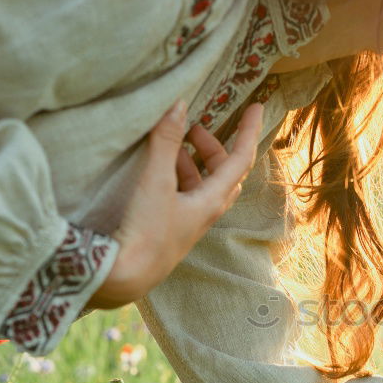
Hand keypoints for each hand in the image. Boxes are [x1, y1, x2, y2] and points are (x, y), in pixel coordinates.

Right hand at [87, 100, 264, 308]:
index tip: (256, 107)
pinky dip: (177, 176)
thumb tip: (178, 105)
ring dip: (193, 161)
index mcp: (212, 201)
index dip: (249, 131)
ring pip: (202, 184)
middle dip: (214, 146)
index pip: (240, 159)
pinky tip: (158, 170)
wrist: (125, 277)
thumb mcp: (155, 182)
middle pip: (224, 173)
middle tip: (194, 127)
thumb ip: (165, 142)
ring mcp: (190, 221)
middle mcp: (206, 211)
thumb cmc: (146, 232)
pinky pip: (184, 195)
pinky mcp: (172, 227)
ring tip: (173, 144)